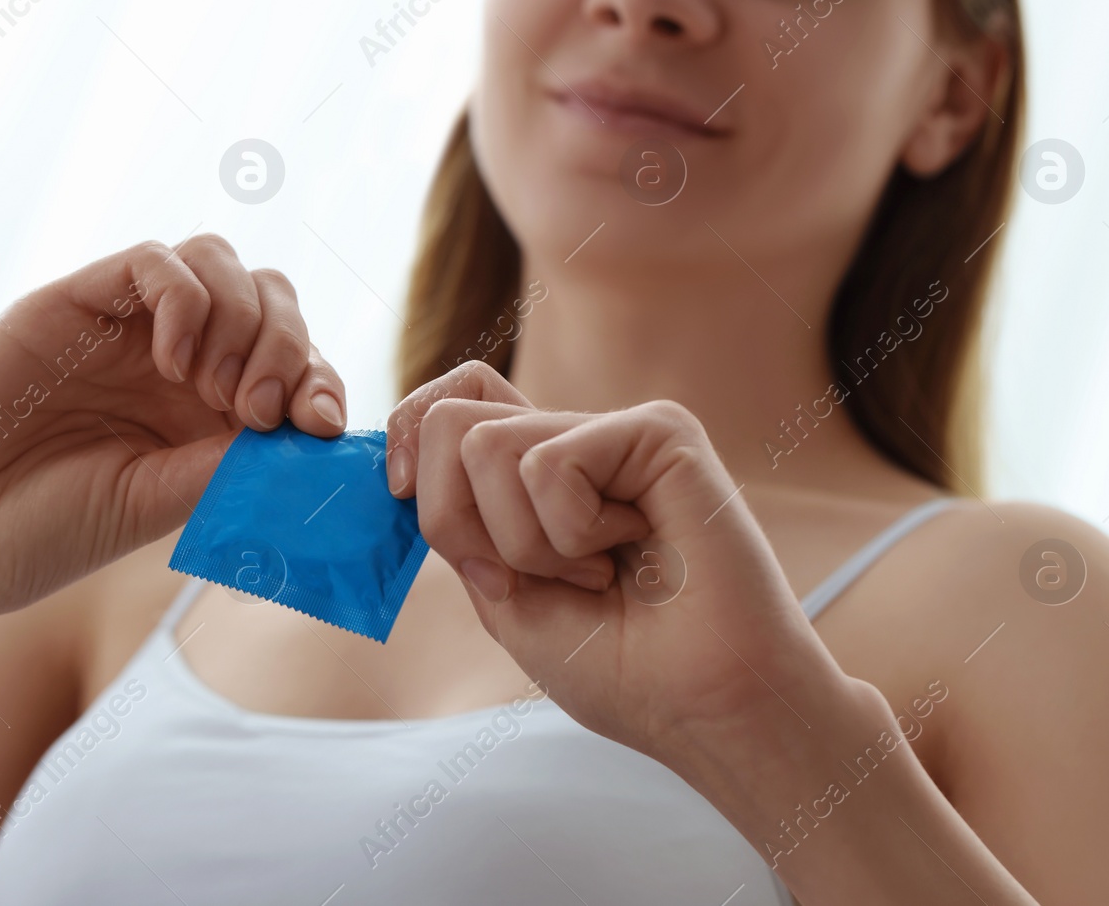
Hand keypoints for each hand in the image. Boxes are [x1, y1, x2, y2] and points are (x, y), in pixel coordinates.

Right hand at [0, 236, 346, 629]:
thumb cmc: (47, 533)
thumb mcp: (162, 502)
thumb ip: (233, 458)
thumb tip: (310, 425)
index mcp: (207, 412)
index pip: (292, 361)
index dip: (320, 380)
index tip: (320, 424)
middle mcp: (175, 360)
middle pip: (270, 298)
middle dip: (287, 345)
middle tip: (258, 410)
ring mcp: (125, 327)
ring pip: (220, 263)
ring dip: (242, 318)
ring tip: (214, 389)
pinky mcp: (75, 301)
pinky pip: (155, 261)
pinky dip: (186, 297)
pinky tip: (174, 361)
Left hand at [387, 363, 850, 765]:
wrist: (708, 708)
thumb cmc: (624, 668)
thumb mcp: (505, 597)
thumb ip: (457, 525)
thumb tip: (402, 464)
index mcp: (538, 475)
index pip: (450, 400)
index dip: (405, 435)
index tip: (400, 495)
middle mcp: (575, 440)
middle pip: (448, 418)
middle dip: (456, 519)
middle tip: (531, 576)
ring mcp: (616, 430)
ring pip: (485, 444)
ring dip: (525, 543)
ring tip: (597, 573)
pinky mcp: (658, 430)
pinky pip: (550, 462)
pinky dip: (572, 533)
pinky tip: (636, 551)